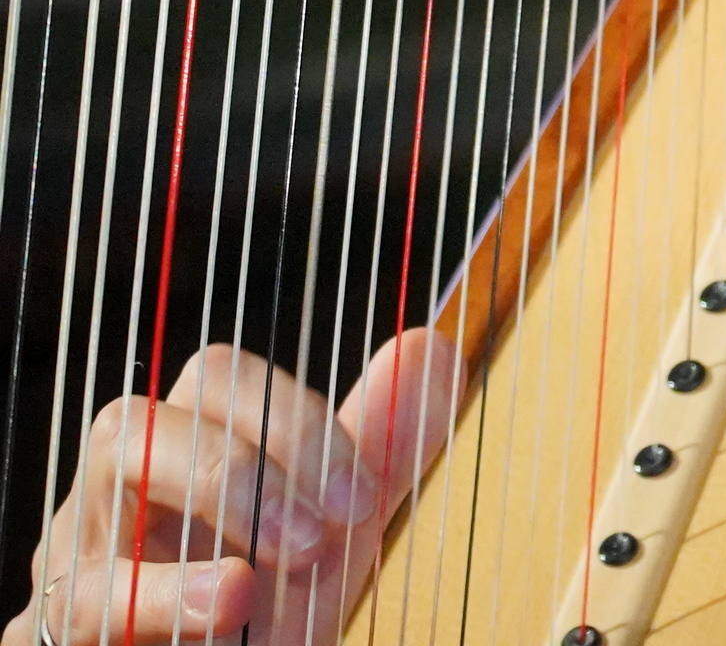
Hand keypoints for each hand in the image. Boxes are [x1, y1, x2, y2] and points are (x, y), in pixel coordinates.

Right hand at [4, 329, 456, 645]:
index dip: (295, 421)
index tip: (364, 493)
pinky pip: (73, 611)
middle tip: (318, 539)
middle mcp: (116, 490)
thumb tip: (431, 344)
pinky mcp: (58, 635)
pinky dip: (158, 606)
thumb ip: (383, 441)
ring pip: (98, 504)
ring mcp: (76, 560)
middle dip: (239, 471)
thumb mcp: (339, 523)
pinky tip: (222, 614)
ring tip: (256, 586)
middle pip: (137, 423)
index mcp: (184, 443)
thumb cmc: (270, 598)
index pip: (218, 378)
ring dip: (190, 541)